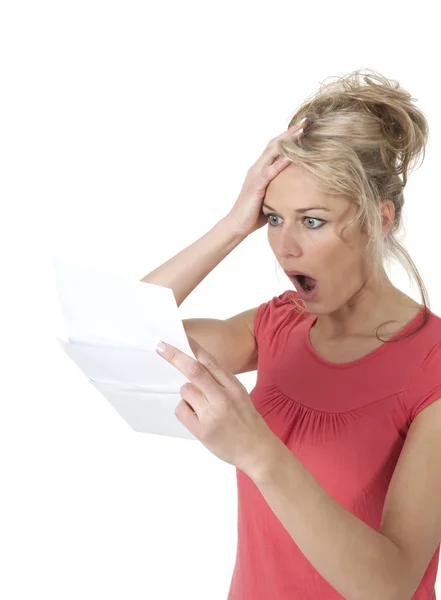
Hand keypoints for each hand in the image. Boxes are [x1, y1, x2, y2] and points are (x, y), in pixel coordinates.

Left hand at [156, 336, 277, 477]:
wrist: (258, 451)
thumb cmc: (246, 421)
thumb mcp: (240, 395)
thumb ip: (221, 381)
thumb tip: (194, 366)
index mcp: (234, 386)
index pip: (211, 361)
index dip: (194, 347)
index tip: (182, 336)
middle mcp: (223, 398)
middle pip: (194, 371)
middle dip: (175, 356)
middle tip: (160, 347)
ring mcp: (212, 414)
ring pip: (185, 390)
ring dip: (187, 394)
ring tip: (200, 407)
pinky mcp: (202, 430)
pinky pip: (181, 410)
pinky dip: (184, 409)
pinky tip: (197, 418)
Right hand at [225, 117, 307, 237]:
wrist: (237, 224)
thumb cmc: (254, 213)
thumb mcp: (271, 196)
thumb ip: (281, 187)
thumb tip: (298, 188)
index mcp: (260, 169)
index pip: (276, 148)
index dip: (289, 137)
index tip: (304, 127)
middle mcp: (257, 168)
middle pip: (275, 144)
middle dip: (290, 132)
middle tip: (306, 121)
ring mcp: (255, 175)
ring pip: (272, 152)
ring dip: (287, 141)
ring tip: (302, 131)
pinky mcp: (256, 185)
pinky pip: (270, 171)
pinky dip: (282, 162)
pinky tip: (293, 156)